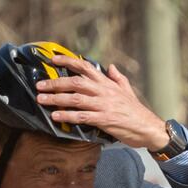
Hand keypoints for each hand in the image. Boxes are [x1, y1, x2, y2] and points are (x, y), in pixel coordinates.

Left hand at [35, 54, 168, 150]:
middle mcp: (104, 91)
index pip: (85, 67)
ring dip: (56, 99)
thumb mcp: (127, 90)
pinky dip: (67, 116)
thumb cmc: (136, 111)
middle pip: (75, 82)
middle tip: (39, 85)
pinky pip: (82, 117)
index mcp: (107, 83)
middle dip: (55, 83)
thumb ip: (117, 78)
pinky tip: (55, 116)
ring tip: (41, 99)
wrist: (148, 128)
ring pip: (75, 99)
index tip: (52, 59)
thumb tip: (110, 67)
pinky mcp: (104, 120)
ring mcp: (103, 105)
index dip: (67, 61)